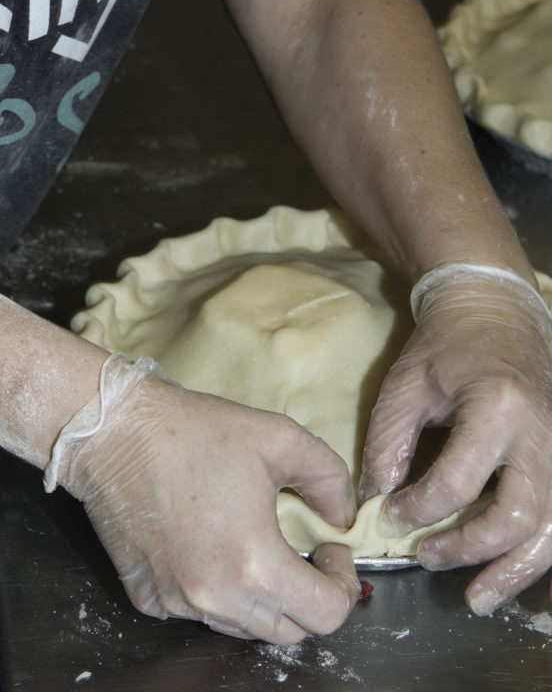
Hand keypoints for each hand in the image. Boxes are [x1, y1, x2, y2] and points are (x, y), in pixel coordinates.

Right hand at [53, 359, 359, 642]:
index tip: (329, 548)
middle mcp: (214, 595)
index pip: (325, 615)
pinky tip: (211, 547)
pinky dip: (216, 592)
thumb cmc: (193, 430)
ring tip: (259, 546)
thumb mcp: (279, 436)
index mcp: (253, 562)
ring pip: (243, 627)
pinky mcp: (147, 597)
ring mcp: (176, 601)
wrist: (113, 431)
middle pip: (288, 631)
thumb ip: (329, 478)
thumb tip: (342, 517)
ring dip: (264, 598)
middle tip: (304, 551)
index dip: (342, 584)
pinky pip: (198, 613)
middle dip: (308, 595)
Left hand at [360, 265, 551, 613]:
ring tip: (476, 597)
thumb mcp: (405, 385)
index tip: (387, 516)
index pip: (458, 481)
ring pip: (550, 530)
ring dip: (513, 570)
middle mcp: (542, 434)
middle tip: (426, 557)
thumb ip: (387, 443)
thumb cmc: (444, 347)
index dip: (418, 509)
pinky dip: (535, 554)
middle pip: (517, 517)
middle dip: (468, 548)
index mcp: (498, 408)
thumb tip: (377, 500)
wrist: (494, 312)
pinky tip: (507, 573)